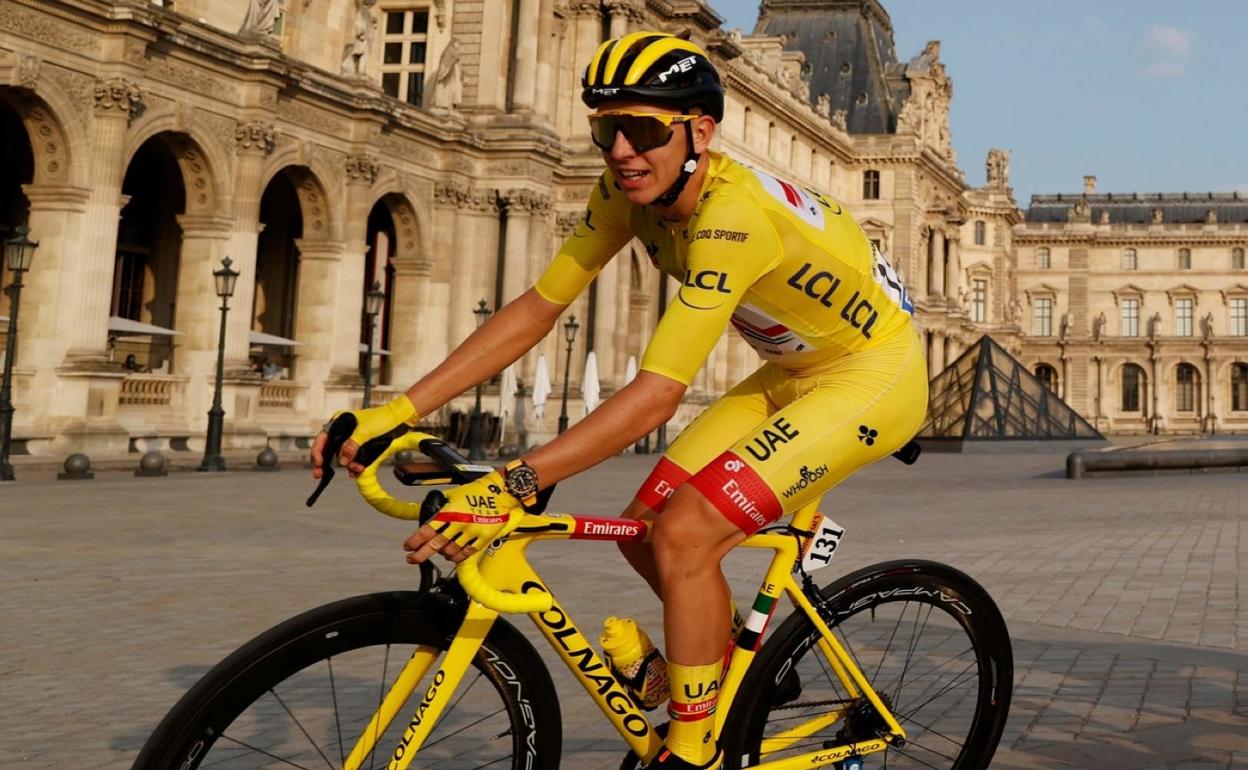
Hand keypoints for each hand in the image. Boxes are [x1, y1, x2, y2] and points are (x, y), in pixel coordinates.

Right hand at [310, 395, 417, 478]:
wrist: (399, 419)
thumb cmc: (381, 419)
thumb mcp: (365, 432)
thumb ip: (351, 446)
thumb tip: (342, 461)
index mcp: (339, 422)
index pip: (322, 438)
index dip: (317, 452)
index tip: (318, 464)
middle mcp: (343, 431)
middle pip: (328, 449)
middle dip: (325, 463)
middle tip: (319, 475)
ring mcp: (351, 439)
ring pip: (342, 456)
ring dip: (347, 465)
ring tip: (354, 471)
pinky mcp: (360, 446)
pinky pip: (353, 458)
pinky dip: (354, 465)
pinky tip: (356, 471)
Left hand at [404, 472, 524, 563]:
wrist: (500, 492)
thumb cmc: (476, 491)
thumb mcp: (453, 495)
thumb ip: (441, 507)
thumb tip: (429, 517)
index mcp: (450, 511)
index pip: (427, 529)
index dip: (415, 540)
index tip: (408, 546)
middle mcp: (459, 523)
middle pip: (435, 544)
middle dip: (421, 554)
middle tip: (411, 559)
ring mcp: (472, 531)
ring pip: (451, 551)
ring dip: (442, 554)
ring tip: (439, 552)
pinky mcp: (484, 537)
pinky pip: (467, 553)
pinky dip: (457, 557)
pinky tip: (452, 556)